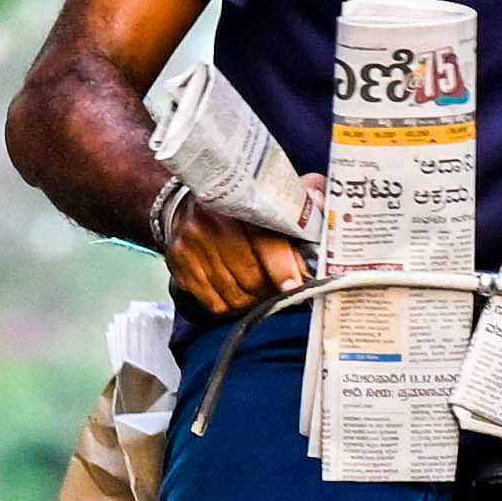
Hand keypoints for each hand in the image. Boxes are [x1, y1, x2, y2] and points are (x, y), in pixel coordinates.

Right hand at [166, 198, 308, 318]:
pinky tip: (242, 294)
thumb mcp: (272, 195)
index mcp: (238, 203)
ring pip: (235, 293)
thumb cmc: (239, 207)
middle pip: (252, 276)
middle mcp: (210, 224)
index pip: (265, 242)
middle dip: (273, 287)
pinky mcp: (181, 267)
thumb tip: (320, 202)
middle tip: (285, 286)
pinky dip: (234, 305)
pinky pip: (216, 302)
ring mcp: (192, 247)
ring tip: (264, 290)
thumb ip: (300, 201)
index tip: (295, 285)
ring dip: (255, 299)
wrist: (189, 207)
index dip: (283, 268)